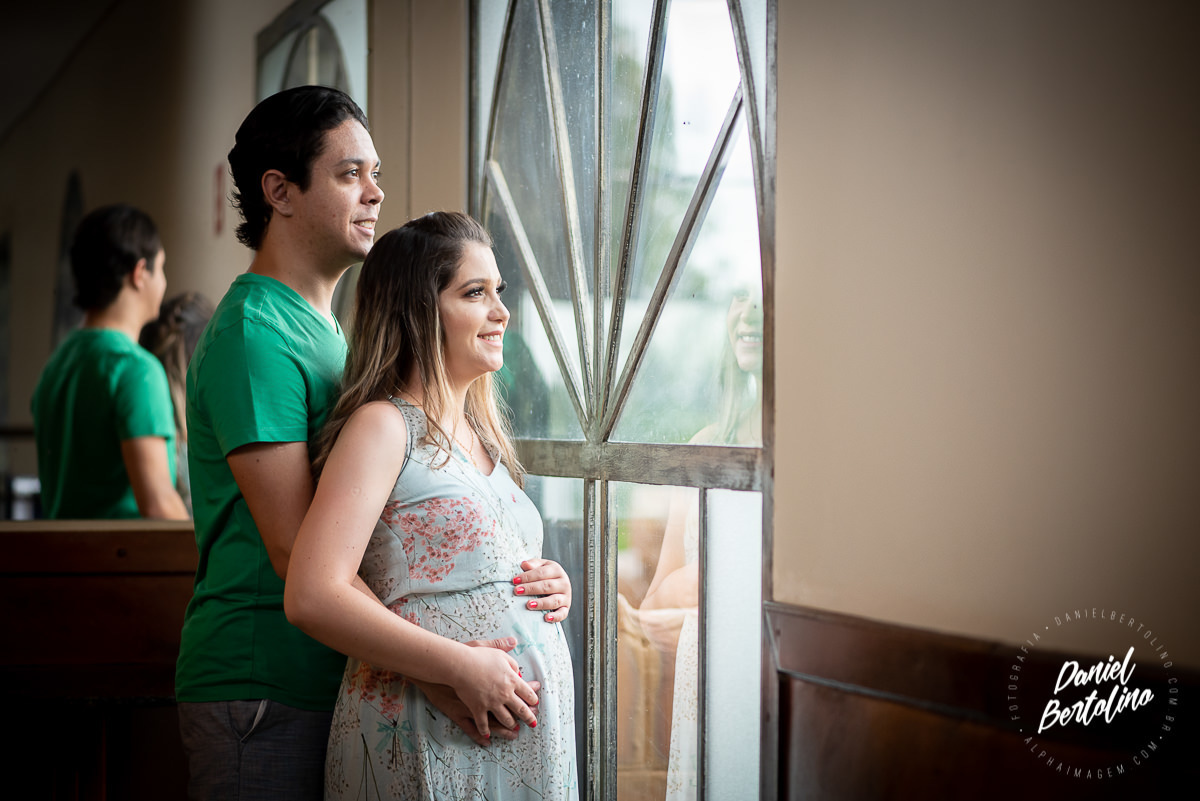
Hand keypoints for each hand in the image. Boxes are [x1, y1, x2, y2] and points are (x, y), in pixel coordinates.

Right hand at [410, 637, 540, 745]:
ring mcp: (490, 703)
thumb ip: (506, 651)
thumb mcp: (494, 650)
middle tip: (533, 723)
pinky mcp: (476, 709)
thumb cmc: (475, 655)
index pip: (526, 692)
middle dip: (528, 717)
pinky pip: (482, 724)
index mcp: (510, 679)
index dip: (532, 698)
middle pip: (519, 709)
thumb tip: (515, 649)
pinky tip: (488, 737)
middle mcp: (504, 694)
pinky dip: (485, 732)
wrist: (457, 664)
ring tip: (515, 731)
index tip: (535, 703)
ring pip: (504, 719)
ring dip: (510, 726)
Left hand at [514, 558, 571, 622]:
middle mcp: (564, 583)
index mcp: (556, 570)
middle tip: (517, 591)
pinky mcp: (566, 608)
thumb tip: (524, 564)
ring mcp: (566, 597)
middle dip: (531, 588)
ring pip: (554, 600)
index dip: (528, 576)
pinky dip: (555, 617)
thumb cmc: (545, 575)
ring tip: (528, 604)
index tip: (515, 580)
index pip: (541, 573)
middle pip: (547, 586)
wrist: (559, 585)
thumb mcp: (540, 566)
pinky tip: (546, 618)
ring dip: (541, 603)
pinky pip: (562, 614)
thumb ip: (533, 564)